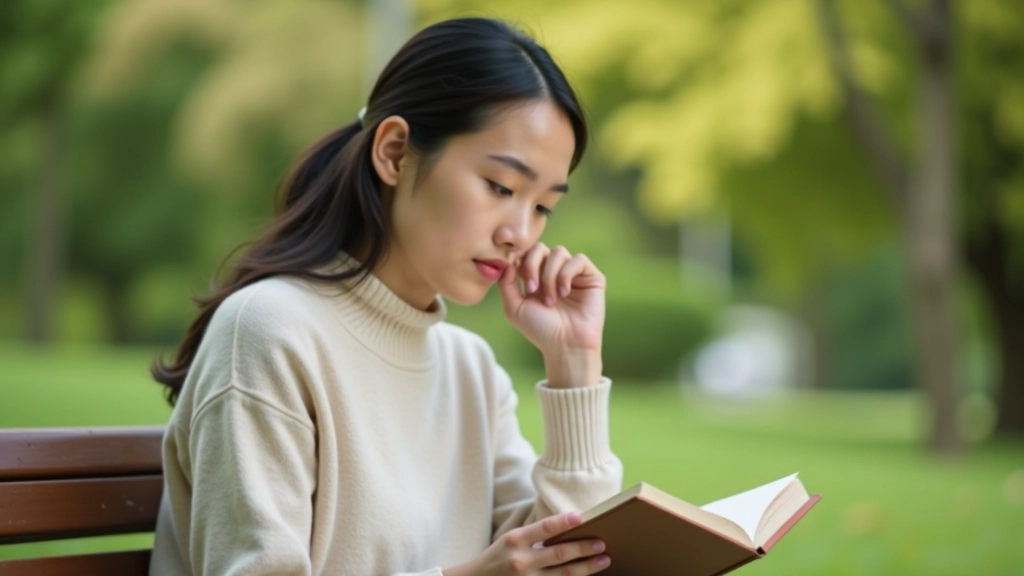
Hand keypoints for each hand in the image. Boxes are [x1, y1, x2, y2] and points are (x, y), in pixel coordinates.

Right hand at [442, 512, 610, 575]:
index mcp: (515, 540)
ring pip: (563, 575)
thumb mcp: (511, 540)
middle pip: (559, 554)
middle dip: (584, 548)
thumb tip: (569, 529)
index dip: (564, 522)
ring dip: (586, 567)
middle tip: (602, 543)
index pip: (544, 528)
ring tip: (603, 560)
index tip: (582, 517)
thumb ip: (535, 536)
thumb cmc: (498, 557)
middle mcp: (521, 561)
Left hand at [496, 243, 605, 356]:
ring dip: (549, 275)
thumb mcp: (514, 308)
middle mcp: (554, 272)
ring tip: (551, 299)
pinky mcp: (592, 276)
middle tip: (532, 289)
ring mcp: (573, 273)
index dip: (520, 261)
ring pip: (559, 252)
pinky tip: (565, 293)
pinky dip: (567, 274)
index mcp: (536, 277)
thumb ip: (506, 284)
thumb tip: (507, 262)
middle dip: (532, 265)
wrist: (565, 345)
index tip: (520, 283)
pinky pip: (578, 259)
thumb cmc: (541, 330)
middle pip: (540, 247)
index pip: (526, 253)